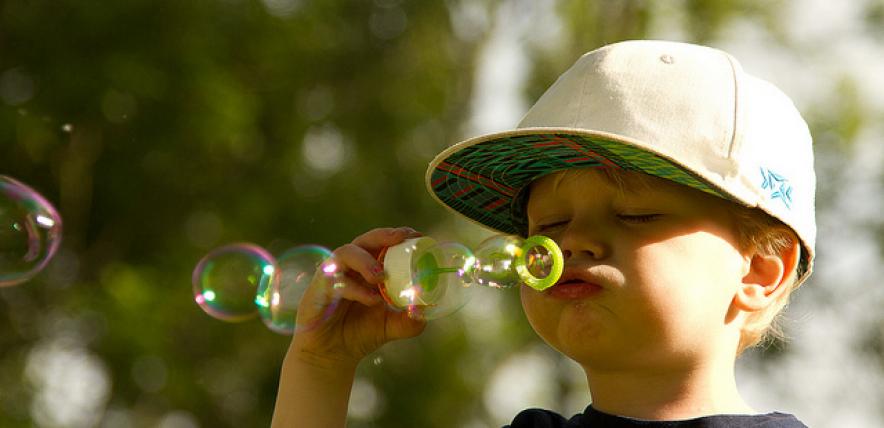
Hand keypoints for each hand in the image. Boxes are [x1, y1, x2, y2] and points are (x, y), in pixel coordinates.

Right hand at [288, 227, 427, 369]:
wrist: (331, 356)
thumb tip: (427, 309)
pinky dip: (356, 288)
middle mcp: (350, 268)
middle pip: (364, 240)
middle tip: (401, 238)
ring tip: (382, 277)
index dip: (398, 236)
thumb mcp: (392, 327)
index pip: (382, 244)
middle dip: (383, 236)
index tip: (417, 235)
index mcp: (368, 269)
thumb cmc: (359, 334)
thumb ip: (411, 320)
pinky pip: (336, 281)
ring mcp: (332, 276)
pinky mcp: (317, 289)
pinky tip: (372, 300)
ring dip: (366, 261)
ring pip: (346, 253)